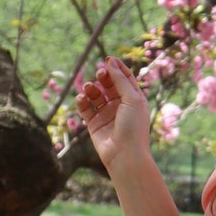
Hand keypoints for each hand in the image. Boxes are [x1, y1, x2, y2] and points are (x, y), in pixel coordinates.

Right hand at [74, 57, 150, 173]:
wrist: (125, 155)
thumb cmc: (133, 127)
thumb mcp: (132, 99)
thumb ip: (120, 80)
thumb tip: (111, 62)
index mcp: (134, 99)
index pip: (125, 78)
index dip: (117, 67)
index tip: (108, 59)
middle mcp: (121, 105)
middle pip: (109, 84)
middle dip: (103, 76)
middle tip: (99, 74)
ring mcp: (107, 115)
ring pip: (96, 95)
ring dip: (91, 88)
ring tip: (88, 87)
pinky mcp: (95, 124)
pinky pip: (85, 108)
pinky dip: (82, 101)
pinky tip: (81, 98)